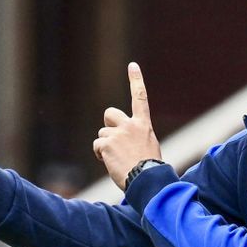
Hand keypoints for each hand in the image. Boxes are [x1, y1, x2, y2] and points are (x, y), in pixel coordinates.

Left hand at [93, 63, 162, 189]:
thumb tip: (122, 142)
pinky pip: (97, 146)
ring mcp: (118, 133)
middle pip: (110, 113)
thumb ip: (136, 138)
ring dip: (105, 146)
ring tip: (118, 160)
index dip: (136, 80)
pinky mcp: (107, 143)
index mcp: (144, 125)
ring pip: (102, 134)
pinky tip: (112, 163)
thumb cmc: (149, 170)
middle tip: (113, 140)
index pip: (140, 98)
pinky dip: (100, 155)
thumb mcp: (149, 148)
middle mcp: (131, 125)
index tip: (133, 66)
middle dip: (107, 124)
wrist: (147, 180)